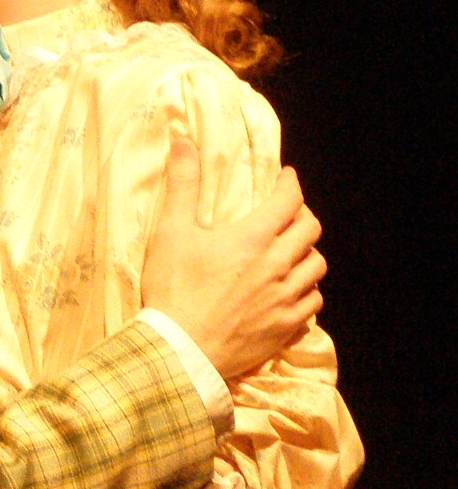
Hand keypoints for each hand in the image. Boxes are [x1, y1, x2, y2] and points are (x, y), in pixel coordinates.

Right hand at [141, 138, 324, 380]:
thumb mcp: (172, 231)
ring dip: (307, 252)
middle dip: (301, 214)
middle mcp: (278, 266)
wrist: (181, 350)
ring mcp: (285, 299)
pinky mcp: (286, 328)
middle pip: (310, 230)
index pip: (289, 200)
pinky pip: (314, 302)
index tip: (285, 177)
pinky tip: (291, 288)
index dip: (291, 184)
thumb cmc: (174, 287)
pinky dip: (307, 289)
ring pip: (317, 266)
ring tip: (292, 250)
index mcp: (253, 239)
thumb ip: (183, 183)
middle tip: (287, 212)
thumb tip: (182, 139)